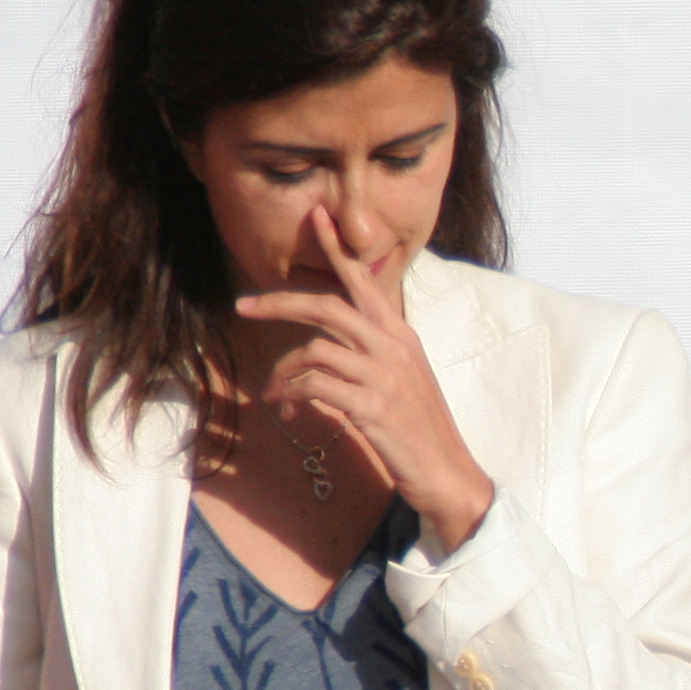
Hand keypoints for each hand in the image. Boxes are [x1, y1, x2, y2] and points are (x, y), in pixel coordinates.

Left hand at [234, 208, 497, 551]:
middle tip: (243, 305)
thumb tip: (329, 340)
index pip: (366, 280)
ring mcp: (384, 377)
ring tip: (273, 393)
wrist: (447, 473)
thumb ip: (373, 351)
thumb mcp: (403, 378)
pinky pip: (315, 386)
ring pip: (313, 350)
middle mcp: (394, 348)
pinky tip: (290, 410)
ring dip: (282, 371)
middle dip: (279, 302)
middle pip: (327, 307)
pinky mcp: (371, 408)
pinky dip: (292, 394)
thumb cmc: (419, 428)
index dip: (339, 247)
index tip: (317, 216)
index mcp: (401, 335)